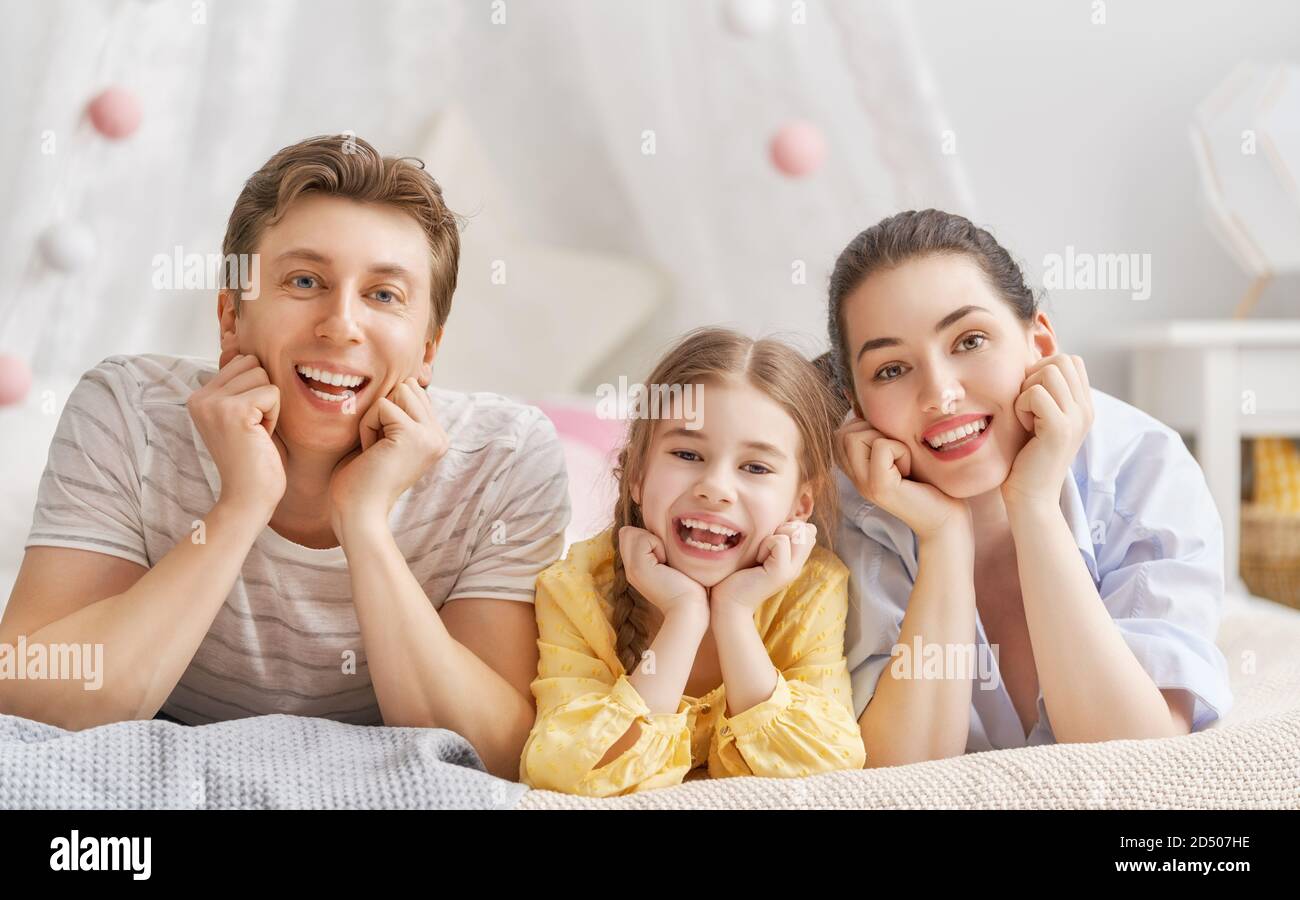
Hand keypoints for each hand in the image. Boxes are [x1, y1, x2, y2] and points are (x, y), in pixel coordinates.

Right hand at [187, 353, 286, 520]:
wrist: (248, 497)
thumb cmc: (254, 457)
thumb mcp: (243, 413)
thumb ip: (238, 381)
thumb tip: (235, 339)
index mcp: (199, 395)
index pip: (242, 361)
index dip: (256, 391)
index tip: (248, 422)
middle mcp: (200, 396)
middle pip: (253, 364)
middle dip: (264, 394)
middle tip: (254, 427)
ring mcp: (213, 403)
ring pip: (263, 375)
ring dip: (270, 405)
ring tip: (256, 432)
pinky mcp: (234, 412)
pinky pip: (272, 393)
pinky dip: (275, 415)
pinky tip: (261, 436)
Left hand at [329, 377, 448, 530]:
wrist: (358, 513)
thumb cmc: (361, 480)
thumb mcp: (385, 439)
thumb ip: (396, 414)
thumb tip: (399, 379)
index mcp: (435, 438)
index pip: (414, 393)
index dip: (387, 411)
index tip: (381, 446)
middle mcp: (439, 436)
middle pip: (408, 386)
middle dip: (383, 409)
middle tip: (376, 446)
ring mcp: (430, 436)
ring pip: (398, 390)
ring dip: (375, 417)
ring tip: (374, 448)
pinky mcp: (413, 434)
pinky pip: (382, 405)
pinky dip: (367, 426)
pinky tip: (370, 452)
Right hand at [618, 526, 708, 621]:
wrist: (689, 608)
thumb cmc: (689, 585)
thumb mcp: (671, 560)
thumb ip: (656, 545)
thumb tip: (645, 529)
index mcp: (636, 565)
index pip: (630, 534)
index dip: (649, 538)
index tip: (665, 558)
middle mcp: (629, 567)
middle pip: (628, 532)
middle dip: (650, 538)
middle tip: (665, 560)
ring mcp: (630, 568)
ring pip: (633, 533)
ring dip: (655, 542)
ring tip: (666, 562)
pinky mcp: (637, 567)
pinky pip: (642, 538)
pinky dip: (658, 545)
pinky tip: (666, 564)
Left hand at [709, 519, 815, 613]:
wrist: (728, 603)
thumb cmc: (738, 575)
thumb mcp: (760, 552)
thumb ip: (773, 539)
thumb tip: (786, 521)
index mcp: (794, 560)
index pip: (809, 530)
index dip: (790, 526)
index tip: (770, 541)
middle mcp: (796, 565)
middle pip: (808, 529)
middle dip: (785, 527)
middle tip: (766, 547)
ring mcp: (791, 570)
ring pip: (798, 533)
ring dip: (774, 536)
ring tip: (761, 554)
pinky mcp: (781, 573)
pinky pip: (781, 542)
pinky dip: (766, 545)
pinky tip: (757, 560)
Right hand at [836, 413, 968, 539]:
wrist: (946, 517)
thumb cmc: (929, 481)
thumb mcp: (900, 452)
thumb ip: (881, 435)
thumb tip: (866, 406)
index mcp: (856, 470)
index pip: (841, 432)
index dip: (867, 428)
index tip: (892, 449)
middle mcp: (855, 478)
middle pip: (844, 432)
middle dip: (874, 431)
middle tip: (898, 454)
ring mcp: (863, 484)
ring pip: (857, 436)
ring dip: (888, 440)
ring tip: (903, 462)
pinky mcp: (879, 487)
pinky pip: (882, 447)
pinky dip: (901, 451)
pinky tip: (909, 472)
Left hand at [1002, 354, 1093, 508]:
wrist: (1031, 498)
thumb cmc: (1026, 458)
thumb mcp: (1039, 419)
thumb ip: (1044, 392)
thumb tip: (1029, 361)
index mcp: (1083, 405)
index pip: (1070, 360)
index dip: (1043, 369)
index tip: (1032, 399)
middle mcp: (1086, 409)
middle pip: (1060, 359)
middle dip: (1034, 376)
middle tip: (1028, 407)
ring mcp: (1077, 418)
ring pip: (1049, 371)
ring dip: (1027, 391)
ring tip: (1027, 418)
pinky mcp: (1060, 428)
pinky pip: (1035, 394)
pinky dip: (1021, 406)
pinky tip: (1025, 428)